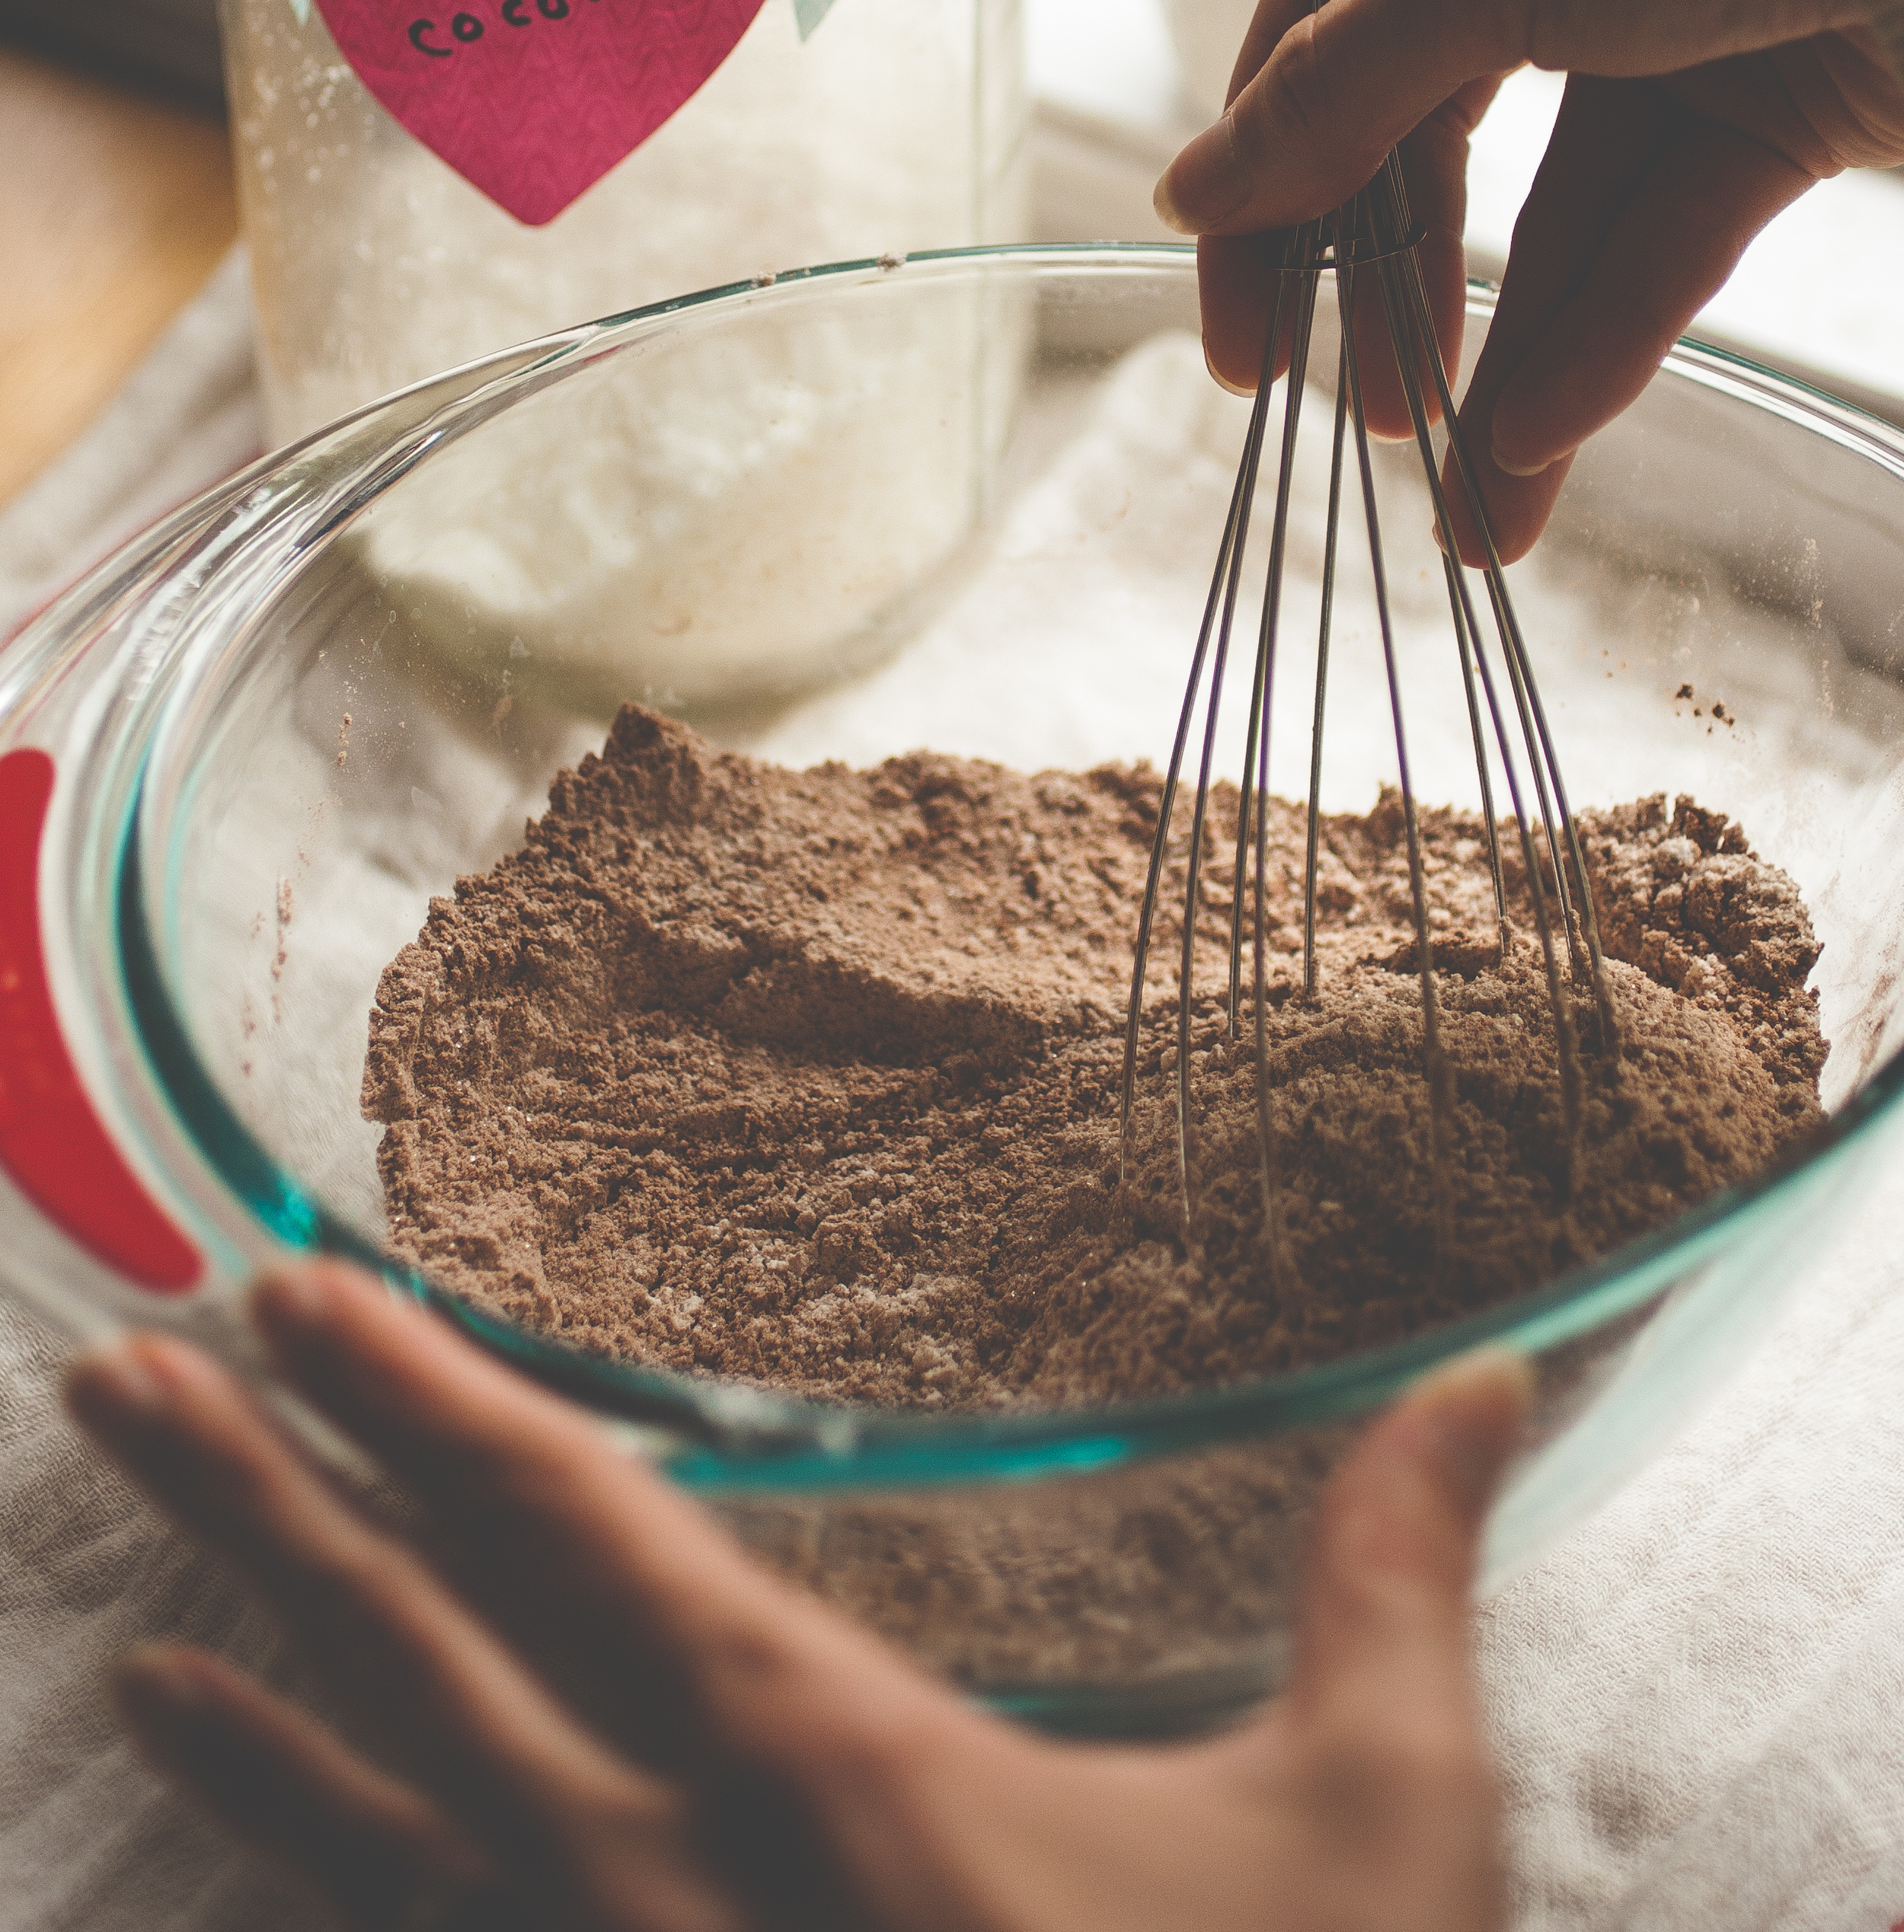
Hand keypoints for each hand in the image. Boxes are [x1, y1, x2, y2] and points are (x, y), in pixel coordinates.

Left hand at [67, 1262, 1523, 1931]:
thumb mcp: (1371, 1828)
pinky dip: (284, 1827)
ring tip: (119, 1534)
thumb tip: (1489, 1378)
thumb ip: (1393, 1573)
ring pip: (376, 1787)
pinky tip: (200, 1755)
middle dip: (264, 1490)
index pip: (587, 1531)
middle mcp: (676, 1871)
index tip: (300, 1297)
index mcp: (835, 1767)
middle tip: (122, 1366)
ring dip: (245, 1635)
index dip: (432, 1401)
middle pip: (426, 1639)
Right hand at [1155, 0, 1903, 559]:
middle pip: (1423, 147)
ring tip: (1473, 499)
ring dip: (1507, 359)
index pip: (1311, 42)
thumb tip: (1196, 190)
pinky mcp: (1757, 110)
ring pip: (1549, 222)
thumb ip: (1337, 90)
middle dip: (1393, 297)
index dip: (1264, 192)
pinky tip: (1541, 441)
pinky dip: (1601, 339)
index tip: (1240, 326)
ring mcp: (1654, 27)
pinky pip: (1654, 243)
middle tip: (1361, 419)